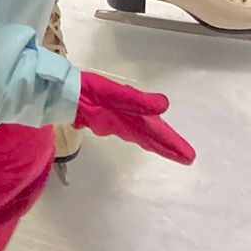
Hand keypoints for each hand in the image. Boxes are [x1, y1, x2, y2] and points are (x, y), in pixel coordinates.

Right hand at [75, 72, 194, 164]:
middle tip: (186, 158)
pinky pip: (131, 128)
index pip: (155, 135)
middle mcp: (124, 125)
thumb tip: (164, 105)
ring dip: (157, 141)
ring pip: (142, 135)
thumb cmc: (87, 92)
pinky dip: (143, 132)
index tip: (189, 158)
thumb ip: (138, 101)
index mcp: (129, 121)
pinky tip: (143, 131)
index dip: (171, 146)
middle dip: (168, 148)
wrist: (62, 95)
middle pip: (150, 139)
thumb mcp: (114, 94)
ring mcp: (115, 122)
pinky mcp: (107, 117)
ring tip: (172, 147)